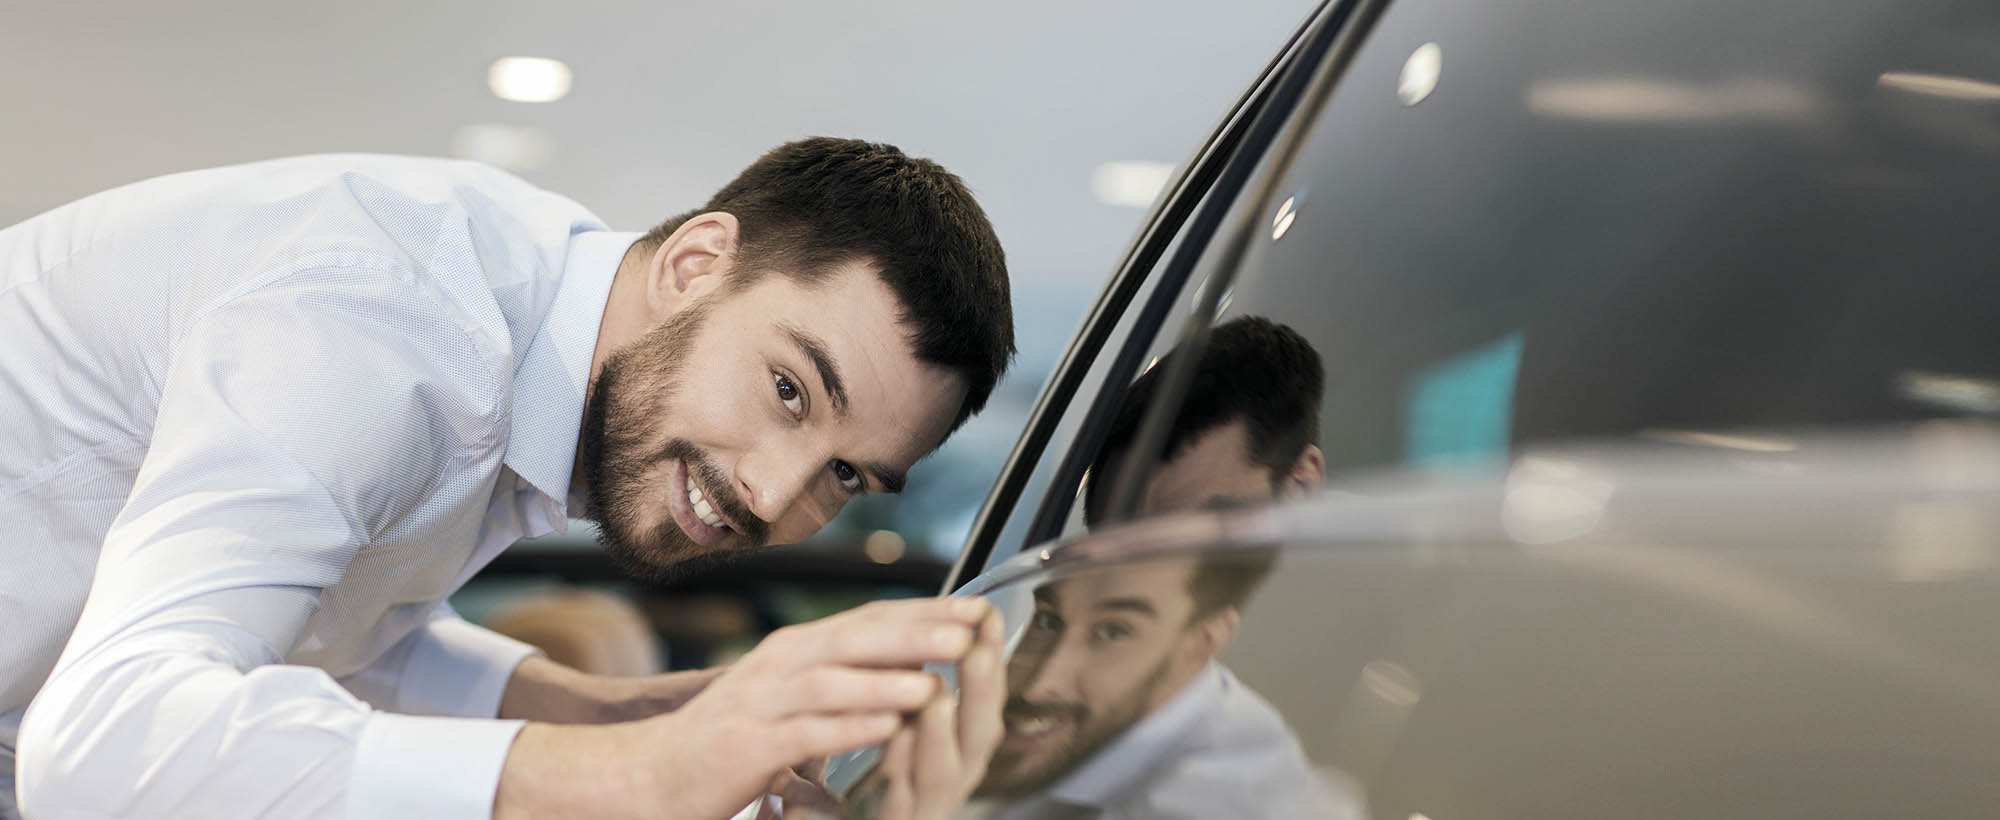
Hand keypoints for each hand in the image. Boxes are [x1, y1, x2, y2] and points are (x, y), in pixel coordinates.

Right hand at [496, 597, 992, 819]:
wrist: (653, 772)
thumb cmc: (732, 737)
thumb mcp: (791, 695)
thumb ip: (843, 676)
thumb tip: (909, 664)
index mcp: (798, 649)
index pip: (871, 619)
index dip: (926, 612)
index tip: (978, 607)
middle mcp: (781, 664)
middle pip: (858, 638)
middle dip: (917, 632)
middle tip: (970, 628)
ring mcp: (762, 702)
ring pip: (834, 682)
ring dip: (887, 678)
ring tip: (937, 680)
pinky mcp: (749, 745)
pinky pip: (807, 732)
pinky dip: (850, 727)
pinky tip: (888, 726)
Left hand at [845, 605, 1005, 819]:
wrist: (837, 818)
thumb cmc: (874, 778)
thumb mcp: (903, 721)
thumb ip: (917, 682)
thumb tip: (932, 620)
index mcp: (959, 743)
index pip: (983, 693)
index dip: (989, 654)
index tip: (986, 613)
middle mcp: (952, 774)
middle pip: (978, 733)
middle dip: (979, 690)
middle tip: (976, 651)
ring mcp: (924, 805)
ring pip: (941, 771)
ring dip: (939, 733)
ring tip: (937, 697)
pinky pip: (896, 802)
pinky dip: (896, 770)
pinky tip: (891, 740)